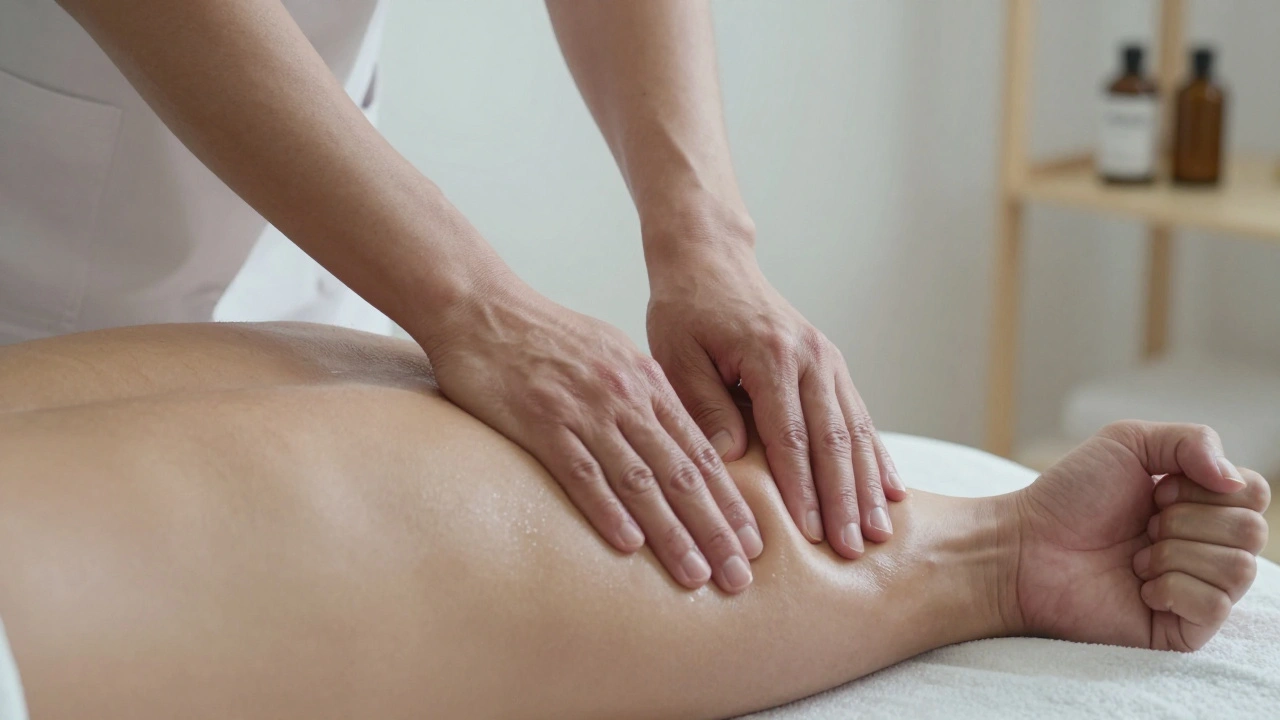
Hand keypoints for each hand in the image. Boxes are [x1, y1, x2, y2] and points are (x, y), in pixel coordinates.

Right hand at [414, 273, 762, 592]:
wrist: (483, 308)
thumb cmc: (544, 335)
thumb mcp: (610, 353)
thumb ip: (642, 394)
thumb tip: (670, 436)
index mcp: (646, 382)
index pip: (701, 451)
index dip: (730, 500)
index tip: (752, 540)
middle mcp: (625, 398)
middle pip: (681, 473)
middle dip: (714, 528)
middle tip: (739, 574)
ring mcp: (585, 411)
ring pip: (640, 481)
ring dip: (671, 532)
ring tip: (695, 575)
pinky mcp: (542, 422)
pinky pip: (582, 473)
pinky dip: (608, 510)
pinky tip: (629, 544)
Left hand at [645, 240, 904, 558]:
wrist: (711, 261)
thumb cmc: (685, 311)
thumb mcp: (676, 354)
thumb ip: (704, 405)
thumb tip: (729, 456)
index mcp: (770, 355)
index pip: (790, 437)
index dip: (801, 490)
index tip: (810, 535)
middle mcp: (810, 357)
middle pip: (833, 440)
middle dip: (845, 499)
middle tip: (854, 550)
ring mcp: (827, 359)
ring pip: (855, 430)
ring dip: (868, 485)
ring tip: (880, 533)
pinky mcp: (831, 364)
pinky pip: (859, 415)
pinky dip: (876, 455)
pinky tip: (892, 491)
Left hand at [1011, 421, 1268, 649]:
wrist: (1024, 546)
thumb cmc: (1068, 496)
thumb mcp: (1128, 442)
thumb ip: (1192, 439)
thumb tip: (1234, 481)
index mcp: (1202, 506)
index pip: (1253, 493)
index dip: (1204, 487)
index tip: (1155, 491)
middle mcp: (1207, 549)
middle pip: (1252, 531)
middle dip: (1187, 520)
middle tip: (1142, 526)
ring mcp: (1198, 592)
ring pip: (1239, 568)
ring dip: (1176, 552)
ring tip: (1135, 557)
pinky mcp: (1183, 631)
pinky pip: (1215, 606)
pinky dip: (1173, 587)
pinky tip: (1139, 585)